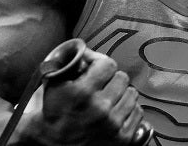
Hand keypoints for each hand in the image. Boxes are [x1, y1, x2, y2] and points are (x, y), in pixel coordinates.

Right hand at [30, 49, 144, 144]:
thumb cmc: (50, 115)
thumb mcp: (51, 85)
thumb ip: (67, 64)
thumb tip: (85, 50)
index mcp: (82, 93)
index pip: (108, 64)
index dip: (101, 63)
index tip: (96, 68)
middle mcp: (100, 108)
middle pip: (122, 77)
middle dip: (111, 79)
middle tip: (101, 85)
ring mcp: (113, 125)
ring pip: (132, 94)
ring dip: (121, 94)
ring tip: (108, 99)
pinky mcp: (122, 138)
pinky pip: (138, 112)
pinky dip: (128, 111)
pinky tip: (115, 113)